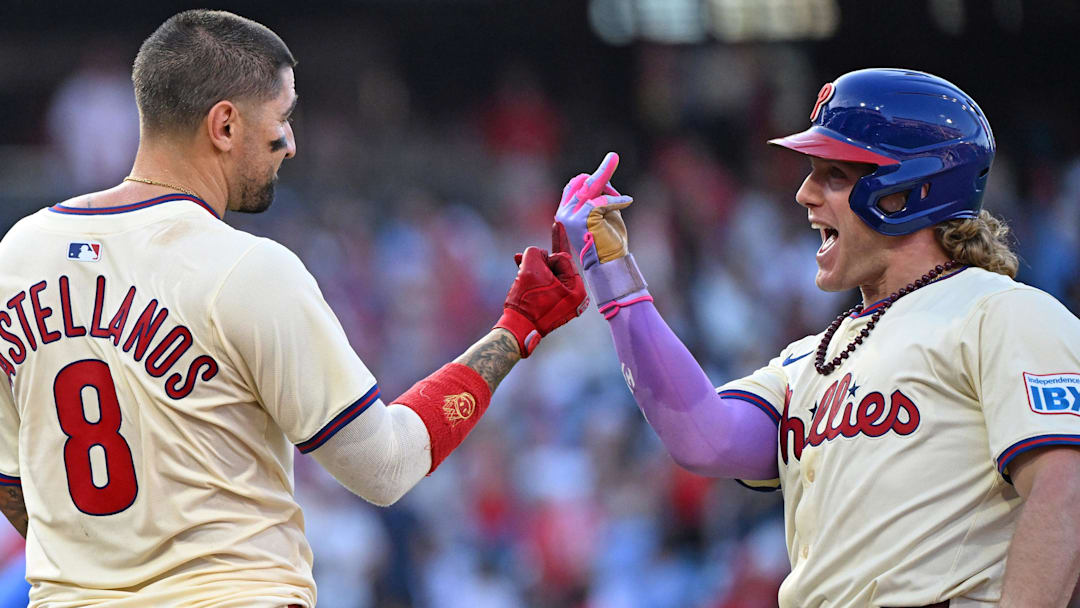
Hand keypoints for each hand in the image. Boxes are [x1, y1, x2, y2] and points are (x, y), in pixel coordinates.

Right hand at [494, 223, 588, 356]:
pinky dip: (534, 276)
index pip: (564, 259)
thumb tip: (538, 253)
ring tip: (519, 259)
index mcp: (577, 290)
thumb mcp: (530, 268)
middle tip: (554, 230)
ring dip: (534, 266)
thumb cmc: (526, 301)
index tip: (535, 266)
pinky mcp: (552, 305)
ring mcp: (564, 302)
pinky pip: (545, 284)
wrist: (517, 329)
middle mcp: (574, 297)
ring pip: (549, 274)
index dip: (546, 257)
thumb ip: (535, 252)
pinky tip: (520, 265)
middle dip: (544, 257)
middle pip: (559, 266)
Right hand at [554, 152, 633, 269]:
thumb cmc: (607, 239)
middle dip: (601, 177)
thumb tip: (603, 175)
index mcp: (565, 212)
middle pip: (581, 181)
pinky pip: (602, 200)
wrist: (609, 264)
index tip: (607, 169)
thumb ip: (599, 195)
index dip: (590, 178)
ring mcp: (572, 216)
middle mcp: (564, 213)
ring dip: (605, 173)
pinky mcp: (583, 219)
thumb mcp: (602, 213)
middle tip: (614, 163)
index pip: (574, 185)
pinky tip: (627, 202)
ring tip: (613, 158)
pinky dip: (617, 200)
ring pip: (590, 186)